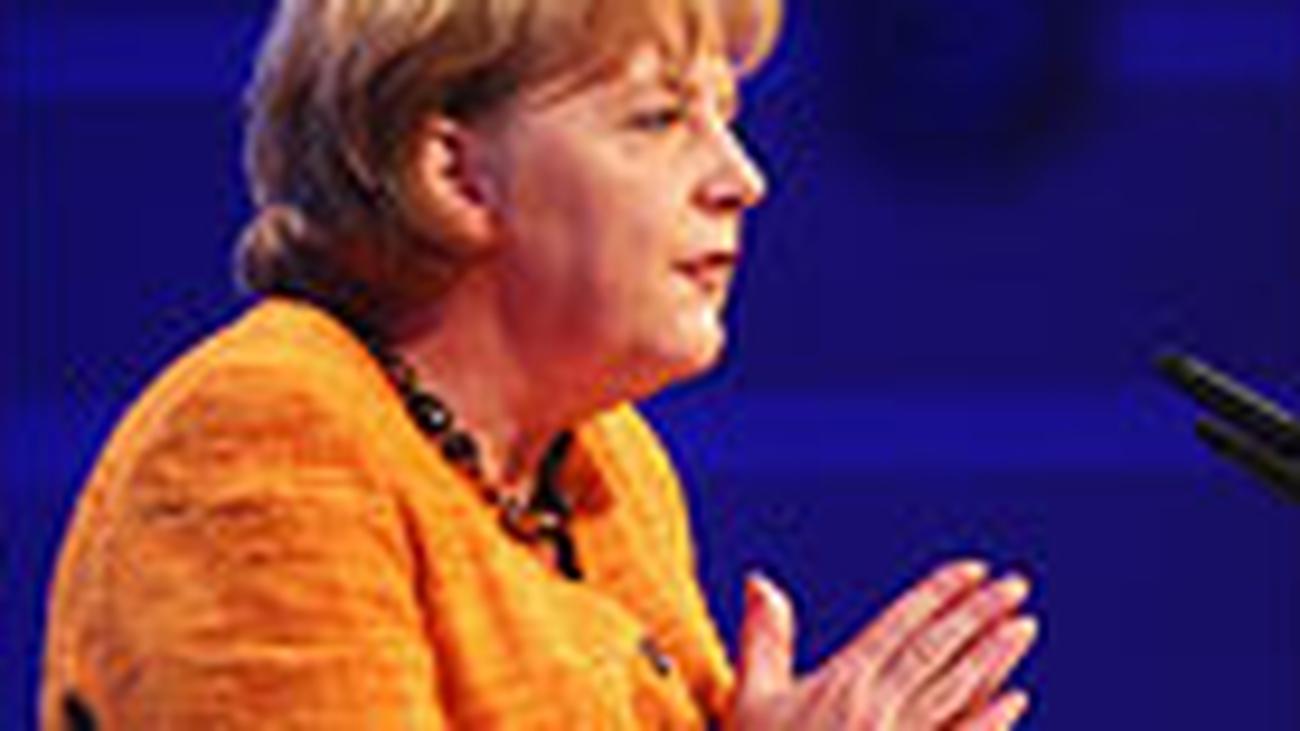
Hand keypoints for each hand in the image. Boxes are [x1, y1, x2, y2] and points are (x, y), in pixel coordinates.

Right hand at [728, 561, 1037, 730]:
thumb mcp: (751, 699)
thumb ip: (765, 638)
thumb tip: (760, 577)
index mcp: (842, 681)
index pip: (900, 624)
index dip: (937, 593)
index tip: (973, 571)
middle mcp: (878, 706)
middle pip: (936, 649)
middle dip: (978, 613)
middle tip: (1016, 586)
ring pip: (957, 689)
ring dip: (994, 655)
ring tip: (1024, 626)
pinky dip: (991, 720)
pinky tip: (1016, 698)